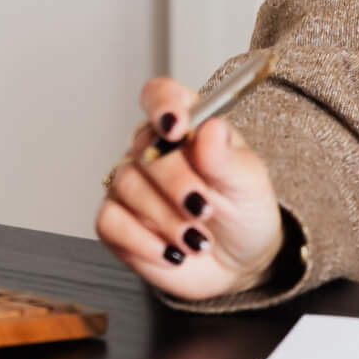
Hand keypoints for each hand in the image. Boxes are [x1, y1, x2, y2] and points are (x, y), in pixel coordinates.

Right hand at [94, 79, 284, 300]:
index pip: (161, 95)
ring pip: (126, 185)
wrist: (238, 262)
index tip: (176, 128)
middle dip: (175, 182)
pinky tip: (171, 253)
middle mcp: (154, 150)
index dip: (163, 105)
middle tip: (203, 208)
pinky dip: (142, 241)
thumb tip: (210, 129)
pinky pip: (110, 221)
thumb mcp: (248, 183)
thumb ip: (226, 158)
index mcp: (188, 126)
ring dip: (165, 218)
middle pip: (144, 148)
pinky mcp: (119, 221)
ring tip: (197, 239)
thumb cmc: (245, 210)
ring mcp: (132, 185)